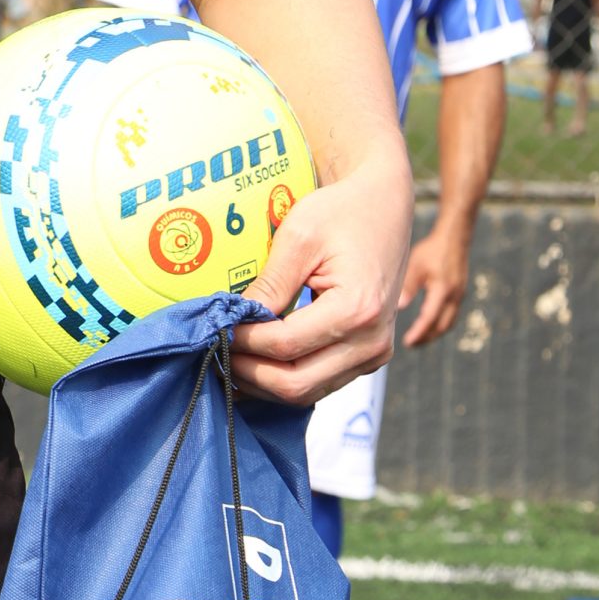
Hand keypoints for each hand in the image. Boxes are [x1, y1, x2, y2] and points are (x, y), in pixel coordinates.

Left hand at [229, 151, 411, 403]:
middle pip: (296, 385)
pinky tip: (258, 362)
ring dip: (265, 383)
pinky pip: (321, 382)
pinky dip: (286, 377)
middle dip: (249, 373)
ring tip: (232, 360)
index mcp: (357, 310)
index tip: (215, 330)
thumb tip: (233, 322)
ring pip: (308, 392)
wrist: (383, 207)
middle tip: (217, 353)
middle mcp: (372, 341)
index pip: (285, 345)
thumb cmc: (342, 213)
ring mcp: (374, 354)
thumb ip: (269, 286)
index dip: (243, 343)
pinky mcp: (369, 356)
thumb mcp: (298, 238)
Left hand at [397, 223, 468, 347]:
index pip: (430, 318)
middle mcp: (454, 296)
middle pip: (442, 326)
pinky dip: (441, 323)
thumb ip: (409, 286)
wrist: (454, 238)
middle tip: (412, 344)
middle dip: (427, 337)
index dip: (419, 332)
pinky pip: (452, 315)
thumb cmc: (432, 250)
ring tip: (420, 339)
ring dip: (435, 333)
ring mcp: (460, 295)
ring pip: (449, 322)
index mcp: (443, 290)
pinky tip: (430, 324)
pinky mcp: (460, 292)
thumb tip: (400, 307)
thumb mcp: (416, 265)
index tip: (408, 342)